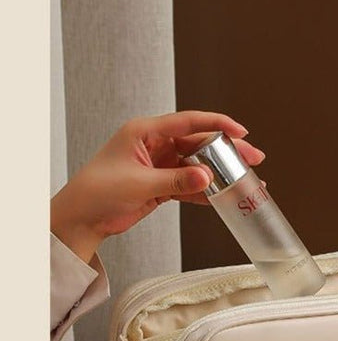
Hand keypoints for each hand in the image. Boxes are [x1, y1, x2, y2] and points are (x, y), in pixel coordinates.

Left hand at [50, 110, 265, 262]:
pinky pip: (191, 184)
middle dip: (227, 151)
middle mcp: (155, 145)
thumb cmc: (96, 192)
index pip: (188, 122)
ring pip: (199, 165)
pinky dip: (207, 191)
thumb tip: (207, 177)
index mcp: (145, 132)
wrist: (82, 219)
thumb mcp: (139, 184)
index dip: (217, 124)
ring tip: (245, 180)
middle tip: (252, 158)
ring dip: (221, 174)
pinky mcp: (162, 185)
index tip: (240, 131)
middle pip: (199, 144)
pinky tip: (224, 196)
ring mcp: (160, 165)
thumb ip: (175, 180)